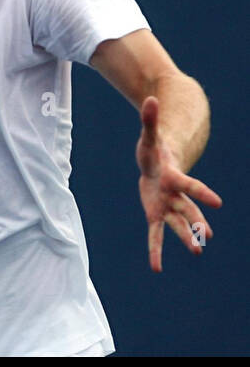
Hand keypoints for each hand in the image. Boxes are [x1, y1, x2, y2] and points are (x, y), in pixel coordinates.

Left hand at [135, 95, 221, 271]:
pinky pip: (155, 235)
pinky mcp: (156, 213)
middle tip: (206, 235)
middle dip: (195, 221)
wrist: (157, 163)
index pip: (188, 185)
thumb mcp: (149, 135)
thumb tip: (151, 98)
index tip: (218, 203)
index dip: (201, 192)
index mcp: (173, 176)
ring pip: (177, 223)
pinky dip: (155, 250)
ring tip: (197, 250)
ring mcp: (167, 205)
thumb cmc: (154, 149)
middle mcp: (174, 194)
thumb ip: (149, 118)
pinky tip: (156, 268)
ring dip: (186, 237)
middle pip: (186, 208)